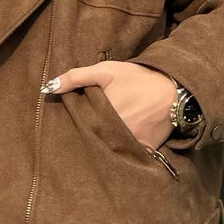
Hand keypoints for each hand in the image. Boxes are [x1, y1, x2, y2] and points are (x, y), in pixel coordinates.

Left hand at [43, 59, 183, 149]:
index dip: (75, 124)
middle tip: (85, 130)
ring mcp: (131, 143)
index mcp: (102, 115)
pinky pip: (128, 153)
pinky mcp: (145, 149)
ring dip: (104, 144)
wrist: (175, 89)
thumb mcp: (106, 71)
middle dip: (88, 136)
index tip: (69, 124)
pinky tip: (117, 145)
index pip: (81, 125)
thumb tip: (48, 88)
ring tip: (99, 138)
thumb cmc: (138, 78)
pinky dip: (123, 150)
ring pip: (110, 147)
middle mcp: (115, 133)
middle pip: (94, 138)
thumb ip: (76, 77)